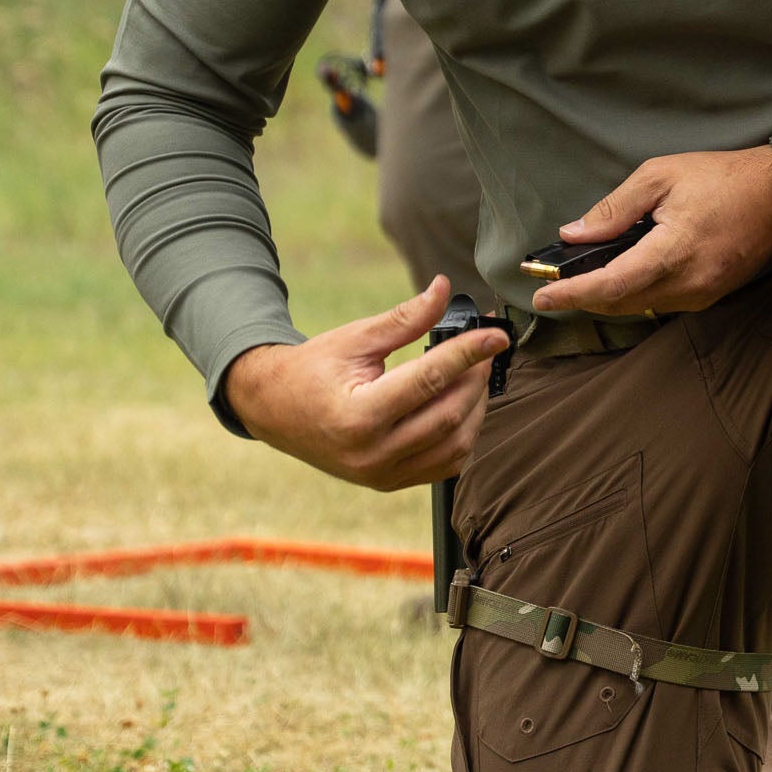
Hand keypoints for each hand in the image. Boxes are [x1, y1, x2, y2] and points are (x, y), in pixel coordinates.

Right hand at [222, 276, 507, 490]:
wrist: (274, 410)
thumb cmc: (313, 369)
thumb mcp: (356, 338)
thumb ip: (405, 318)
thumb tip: (443, 288)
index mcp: (359, 416)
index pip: (430, 381)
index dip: (469, 353)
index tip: (497, 333)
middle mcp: (372, 454)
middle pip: (449, 415)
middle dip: (476, 377)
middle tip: (485, 348)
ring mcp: (382, 475)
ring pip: (455, 445)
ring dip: (476, 407)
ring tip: (474, 373)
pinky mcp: (389, 483)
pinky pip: (444, 466)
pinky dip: (463, 435)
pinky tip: (462, 404)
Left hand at [533, 148, 771, 319]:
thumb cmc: (721, 177)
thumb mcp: (660, 176)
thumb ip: (615, 209)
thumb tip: (574, 234)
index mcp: (673, 251)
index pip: (611, 285)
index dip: (572, 294)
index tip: (542, 296)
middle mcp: (688, 283)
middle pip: (621, 304)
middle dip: (584, 297)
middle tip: (555, 286)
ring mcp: (701, 294)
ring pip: (640, 307)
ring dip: (609, 297)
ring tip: (583, 280)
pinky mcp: (710, 295)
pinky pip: (662, 303)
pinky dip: (636, 294)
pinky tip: (623, 276)